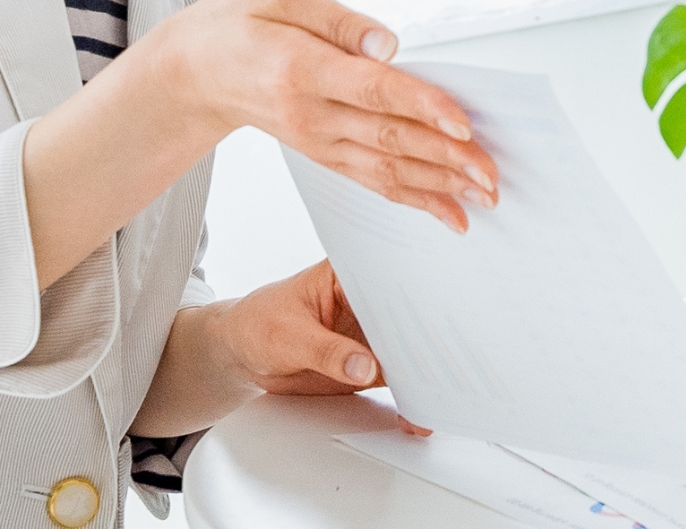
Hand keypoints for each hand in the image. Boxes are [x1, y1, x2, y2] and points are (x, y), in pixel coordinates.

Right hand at [145, 0, 495, 233]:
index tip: (464, 124)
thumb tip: (388, 44)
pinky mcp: (323, 154)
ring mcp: (317, 141)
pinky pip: (372, 181)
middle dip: (446, 158)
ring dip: (439, 185)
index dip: (422, 107)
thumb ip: (337, 18)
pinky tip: (447, 210)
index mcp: (301, 69)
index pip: (372, 91)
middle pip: (388, 138)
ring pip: (385, 169)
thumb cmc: (237, 23)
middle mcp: (310, 115)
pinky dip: (413, 197)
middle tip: (492, 173)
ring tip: (484, 197)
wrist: (192, 72)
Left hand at [215, 260, 432, 436]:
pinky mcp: (369, 362)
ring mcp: (371, 333)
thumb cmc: (257, 324)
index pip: (392, 281)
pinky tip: (417, 413)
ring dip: (421, 373)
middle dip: (428, 340)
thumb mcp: (287, 335)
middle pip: (408, 318)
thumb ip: (326, 351)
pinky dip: (406, 397)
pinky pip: (395, 379)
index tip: (432, 321)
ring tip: (437, 397)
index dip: (416, 297)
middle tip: (445, 364)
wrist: (239, 353)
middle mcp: (368, 300)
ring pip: (407, 351)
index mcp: (351, 273)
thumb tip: (366, 365)